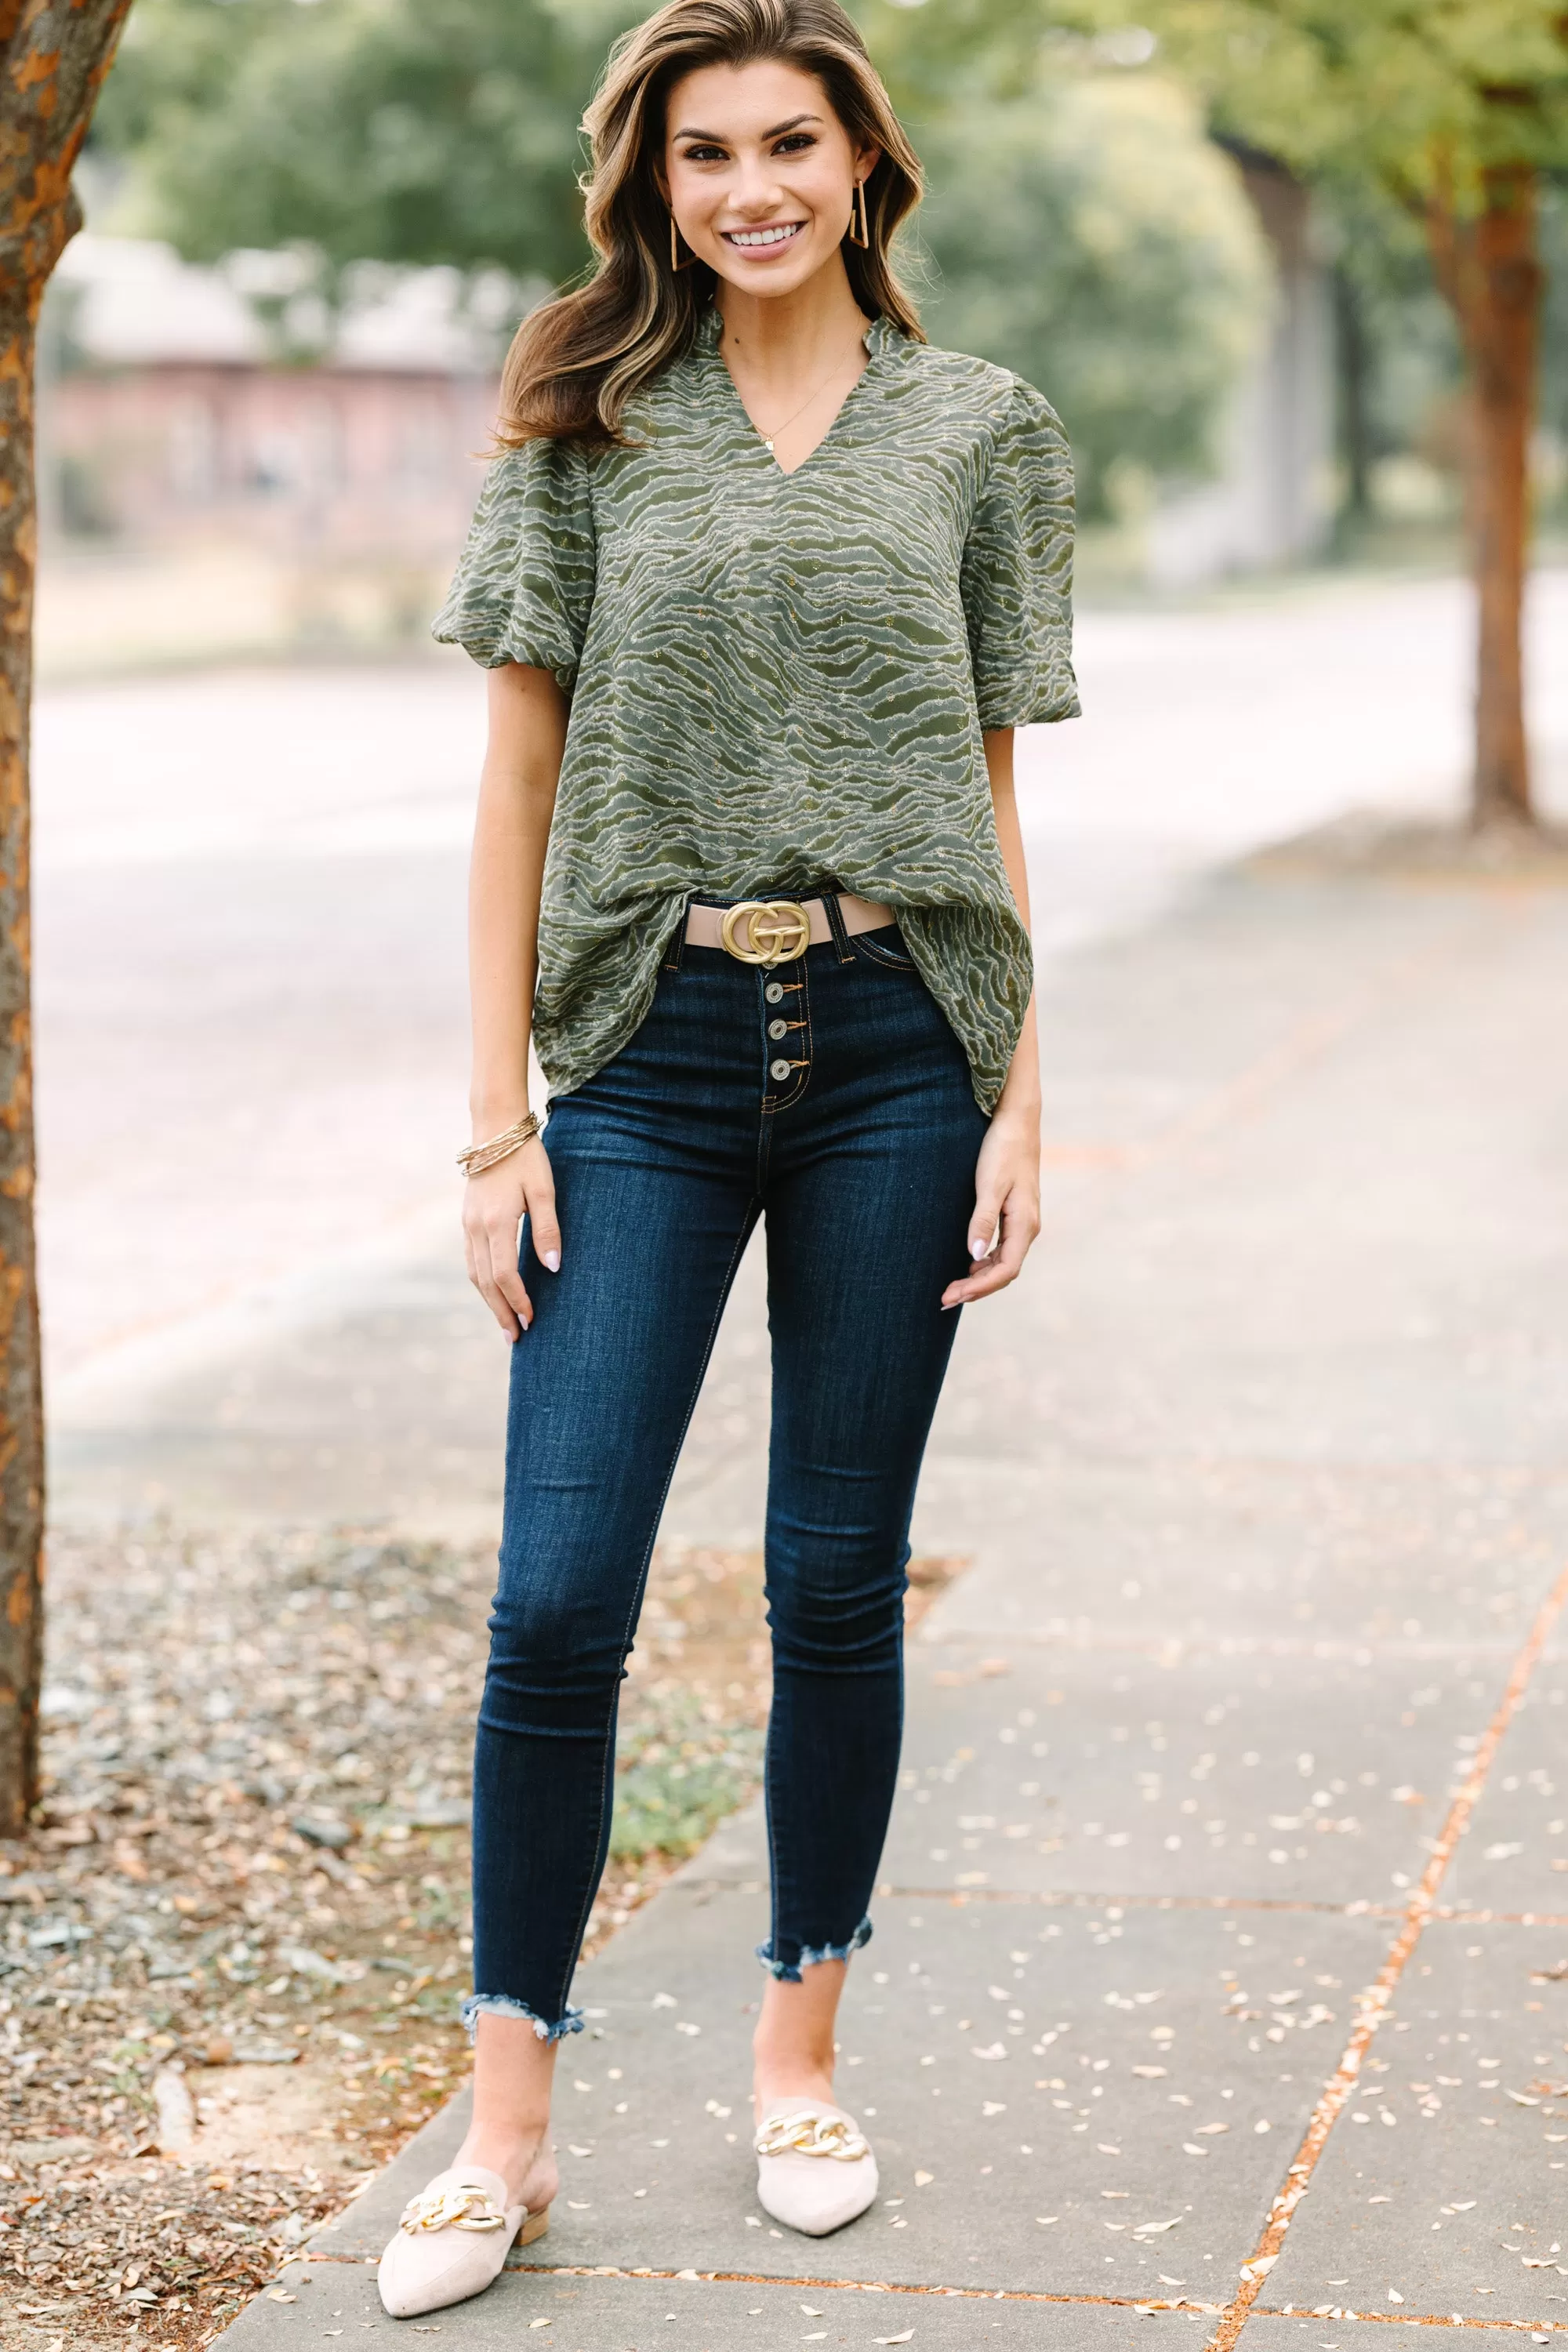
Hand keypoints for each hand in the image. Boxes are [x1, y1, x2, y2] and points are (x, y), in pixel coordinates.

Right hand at [462, 1135, 560, 1340]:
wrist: (494, 1129)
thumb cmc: (526, 1158)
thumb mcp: (544, 1190)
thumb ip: (548, 1229)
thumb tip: (553, 1268)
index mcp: (496, 1222)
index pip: (505, 1275)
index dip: (518, 1300)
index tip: (532, 1320)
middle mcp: (476, 1228)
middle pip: (486, 1282)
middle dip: (501, 1312)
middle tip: (515, 1339)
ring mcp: (467, 1224)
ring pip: (475, 1274)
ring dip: (489, 1301)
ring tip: (505, 1324)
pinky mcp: (467, 1220)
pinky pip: (471, 1260)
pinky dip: (482, 1282)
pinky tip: (493, 1293)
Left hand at [941, 1106, 1039, 1309]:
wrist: (1017, 1123)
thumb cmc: (1002, 1150)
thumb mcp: (989, 1185)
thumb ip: (982, 1221)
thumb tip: (973, 1257)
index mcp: (1025, 1224)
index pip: (1005, 1271)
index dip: (979, 1288)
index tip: (953, 1296)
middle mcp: (1028, 1228)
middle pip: (1004, 1272)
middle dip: (976, 1288)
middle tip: (945, 1299)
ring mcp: (1023, 1222)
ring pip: (1004, 1262)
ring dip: (980, 1278)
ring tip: (953, 1288)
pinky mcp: (1015, 1214)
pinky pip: (1003, 1249)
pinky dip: (985, 1263)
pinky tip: (968, 1265)